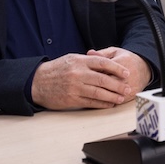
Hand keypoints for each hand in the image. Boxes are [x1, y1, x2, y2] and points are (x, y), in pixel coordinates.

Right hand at [30, 48, 149, 109]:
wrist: (36, 82)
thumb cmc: (56, 69)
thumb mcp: (71, 59)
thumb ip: (88, 61)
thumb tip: (106, 63)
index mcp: (79, 61)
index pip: (103, 63)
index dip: (117, 68)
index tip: (126, 73)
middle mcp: (78, 74)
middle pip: (103, 80)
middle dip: (118, 85)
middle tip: (128, 88)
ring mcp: (75, 87)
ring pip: (98, 93)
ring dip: (112, 96)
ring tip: (121, 98)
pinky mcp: (71, 99)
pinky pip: (90, 102)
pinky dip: (101, 104)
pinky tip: (109, 104)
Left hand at [88, 46, 152, 95]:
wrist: (144, 68)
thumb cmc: (126, 59)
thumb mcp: (115, 52)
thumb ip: (102, 53)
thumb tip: (89, 53)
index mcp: (122, 61)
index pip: (105, 68)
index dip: (93, 72)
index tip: (85, 75)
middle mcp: (127, 75)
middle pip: (108, 82)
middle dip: (95, 84)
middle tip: (85, 86)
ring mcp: (130, 86)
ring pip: (112, 93)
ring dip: (100, 95)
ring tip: (91, 94)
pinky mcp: (131, 95)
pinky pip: (117, 100)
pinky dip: (108, 101)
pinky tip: (99, 100)